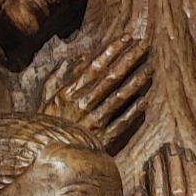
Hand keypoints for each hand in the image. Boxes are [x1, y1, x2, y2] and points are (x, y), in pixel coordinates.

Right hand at [40, 34, 148, 152]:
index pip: (94, 66)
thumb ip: (58, 75)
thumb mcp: (46, 97)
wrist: (47, 157)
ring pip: (119, 97)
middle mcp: (83, 104)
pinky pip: (121, 122)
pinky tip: (145, 100)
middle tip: (144, 45)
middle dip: (129, 59)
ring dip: (136, 82)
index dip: (112, 50)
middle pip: (110, 77)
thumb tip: (78, 57)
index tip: (126, 38)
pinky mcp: (102, 138)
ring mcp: (94, 121)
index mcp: (69, 92)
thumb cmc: (48, 125)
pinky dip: (133, 111)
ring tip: (149, 69)